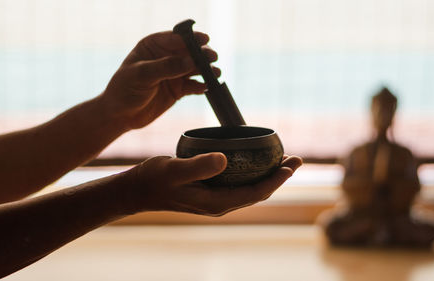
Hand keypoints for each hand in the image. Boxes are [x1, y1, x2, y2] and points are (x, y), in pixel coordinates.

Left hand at [99, 31, 219, 129]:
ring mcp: (173, 73)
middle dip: (202, 54)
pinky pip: (194, 85)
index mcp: (153, 46)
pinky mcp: (178, 89)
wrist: (121, 115)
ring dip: (206, 70)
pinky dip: (202, 86)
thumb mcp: (142, 75)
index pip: (175, 38)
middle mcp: (166, 57)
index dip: (190, 39)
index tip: (203, 41)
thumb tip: (191, 60)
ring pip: (195, 68)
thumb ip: (166, 67)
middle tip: (212, 58)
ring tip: (215, 74)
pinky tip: (207, 87)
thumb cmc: (124, 90)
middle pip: (189, 52)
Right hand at [124, 153, 301, 215]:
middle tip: (296, 159)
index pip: (256, 193)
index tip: (291, 165)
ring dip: (268, 174)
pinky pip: (239, 182)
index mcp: (216, 202)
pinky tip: (254, 159)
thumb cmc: (153, 180)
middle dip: (279, 177)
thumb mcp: (175, 170)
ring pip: (250, 187)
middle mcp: (220, 203)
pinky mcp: (210, 190)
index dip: (276, 180)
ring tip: (282, 159)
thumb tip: (225, 159)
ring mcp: (215, 198)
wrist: (137, 190)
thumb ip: (199, 166)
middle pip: (258, 191)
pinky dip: (252, 171)